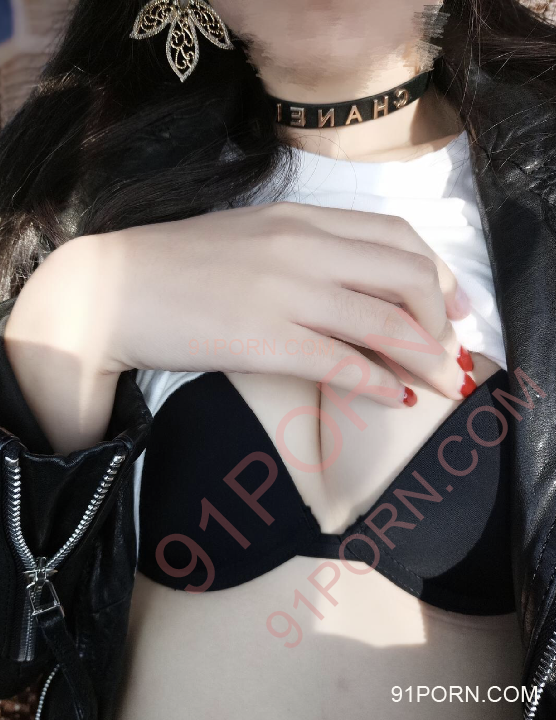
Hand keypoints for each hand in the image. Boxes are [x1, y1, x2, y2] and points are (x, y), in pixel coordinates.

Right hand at [90, 201, 471, 406]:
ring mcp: (285, 293)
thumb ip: (302, 250)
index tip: (452, 306)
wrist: (109, 289)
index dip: (438, 274)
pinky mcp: (263, 340)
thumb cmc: (175, 265)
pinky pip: (342, 362)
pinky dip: (378, 383)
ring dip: (425, 357)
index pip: (396, 236)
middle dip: (442, 318)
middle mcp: (303, 248)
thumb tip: (348, 285)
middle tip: (451, 350)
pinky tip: (394, 399)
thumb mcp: (248, 238)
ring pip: (385, 322)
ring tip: (441, 382)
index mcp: (300, 218)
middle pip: (406, 276)